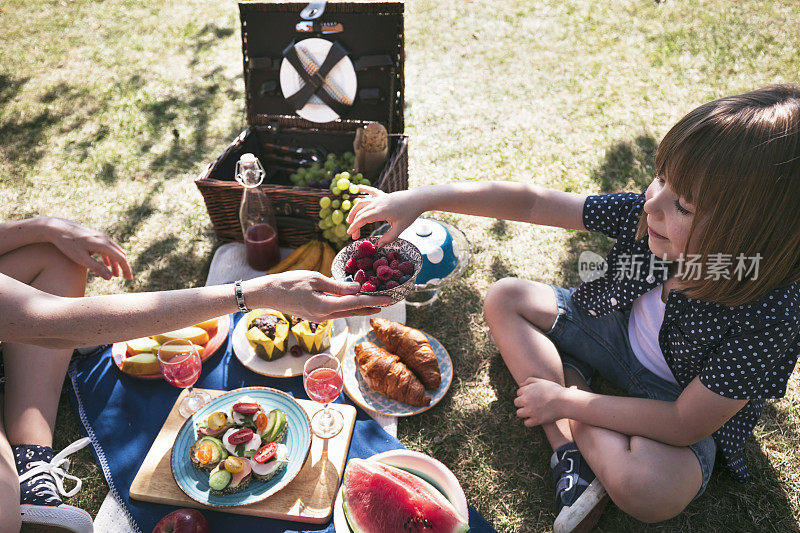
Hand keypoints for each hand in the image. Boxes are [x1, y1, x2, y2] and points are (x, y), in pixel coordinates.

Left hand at [44, 218, 132, 280]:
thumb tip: (110, 277)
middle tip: (125, 278)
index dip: (126, 269)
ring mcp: (100, 236)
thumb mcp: (81, 259)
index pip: (121, 258)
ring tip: (115, 274)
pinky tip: (107, 264)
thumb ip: (97, 268)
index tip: (129, 279)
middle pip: (120, 254)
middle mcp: (104, 239)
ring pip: (114, 251)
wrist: (56, 228)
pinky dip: (110, 257)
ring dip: (116, 262)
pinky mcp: (95, 236)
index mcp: (103, 244)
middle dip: (123, 266)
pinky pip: (108, 247)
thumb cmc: (67, 244)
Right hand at [245, 270, 392, 321]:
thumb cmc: (288, 282)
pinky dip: (347, 307)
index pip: (355, 304)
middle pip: (353, 312)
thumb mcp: (314, 278)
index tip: (389, 299)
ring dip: (361, 308)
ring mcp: (319, 318)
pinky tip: (354, 301)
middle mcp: (324, 316)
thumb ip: (337, 286)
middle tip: (388, 302)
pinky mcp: (315, 315)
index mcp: (324, 306)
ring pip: (345, 313)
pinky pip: (336, 311)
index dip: (374, 301)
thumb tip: (357, 289)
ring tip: (376, 303)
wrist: (267, 294)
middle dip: (371, 307)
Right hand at [346, 187, 422, 246]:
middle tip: (354, 235)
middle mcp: (378, 203)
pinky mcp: (383, 195)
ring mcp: (380, 198)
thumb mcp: (400, 228)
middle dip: (354, 224)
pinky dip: (364, 189)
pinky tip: (358, 188)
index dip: (355, 226)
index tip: (350, 234)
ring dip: (354, 211)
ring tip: (350, 220)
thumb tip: (379, 245)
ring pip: (362, 202)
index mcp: (381, 211)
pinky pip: (371, 191)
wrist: (418, 199)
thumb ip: (389, 237)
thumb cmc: (410, 213)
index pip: (363, 219)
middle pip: (361, 213)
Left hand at [514, 377, 567, 426]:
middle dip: (523, 403)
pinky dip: (530, 422)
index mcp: (527, 390)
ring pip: (519, 413)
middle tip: (532, 404)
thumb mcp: (542, 381)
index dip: (525, 394)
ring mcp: (531, 411)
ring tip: (532, 411)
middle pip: (516, 403)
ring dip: (524, 413)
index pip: (518, 393)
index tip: (532, 396)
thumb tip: (520, 385)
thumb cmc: (554, 390)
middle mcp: (526, 400)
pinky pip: (526, 423)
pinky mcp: (536, 420)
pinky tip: (536, 418)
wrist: (565, 401)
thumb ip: (529, 381)